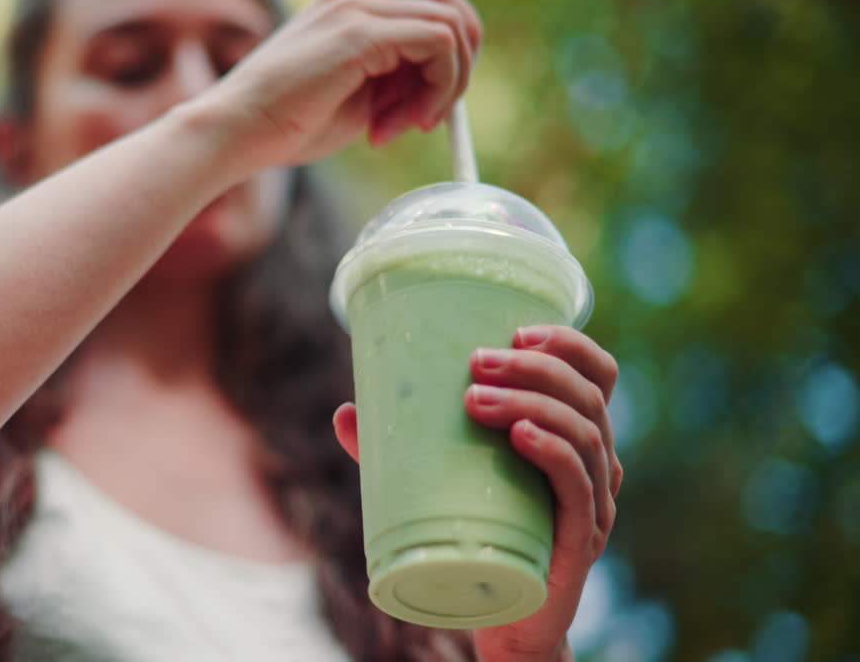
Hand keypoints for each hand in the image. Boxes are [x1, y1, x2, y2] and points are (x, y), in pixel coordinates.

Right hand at [196, 0, 481, 167]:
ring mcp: (356, 8)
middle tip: (435, 115)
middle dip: (459, 60)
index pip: (423, 12)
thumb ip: (391, 86)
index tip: (417, 116)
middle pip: (445, 0)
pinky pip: (439, 41)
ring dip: (448, 82)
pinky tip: (409, 120)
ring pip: (450, 21)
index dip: (437, 65)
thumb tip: (436, 94)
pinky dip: (441, 85)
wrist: (236, 133)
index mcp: (347, 9)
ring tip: (411, 125)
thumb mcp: (353, 102)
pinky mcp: (360, 31)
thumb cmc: (284, 128)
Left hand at [332, 325, 621, 661]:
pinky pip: (579, 485)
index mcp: (575, 436)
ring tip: (473, 398)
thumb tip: (345, 412)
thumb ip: (395, 450)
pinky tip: (521, 435)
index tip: (517, 328)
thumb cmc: (476, 535)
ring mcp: (595, 502)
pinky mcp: (581, 540)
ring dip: (530, 402)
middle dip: (533, 367)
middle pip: (586, 395)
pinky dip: (553, 452)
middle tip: (475, 361)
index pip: (597, 375)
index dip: (569, 343)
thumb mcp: (439, 482)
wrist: (497, 616)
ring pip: (583, 432)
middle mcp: (598, 463)